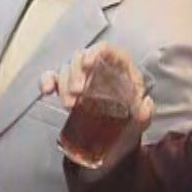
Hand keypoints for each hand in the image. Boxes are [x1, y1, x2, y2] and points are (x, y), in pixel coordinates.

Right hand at [38, 46, 154, 175]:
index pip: (107, 51)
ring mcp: (81, 78)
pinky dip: (46, 81)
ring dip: (63, 84)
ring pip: (66, 69)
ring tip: (68, 105)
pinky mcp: (66, 89)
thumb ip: (145, 113)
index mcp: (119, 68)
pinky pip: (53, 78)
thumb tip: (143, 105)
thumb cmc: (131, 122)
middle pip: (81, 58)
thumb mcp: (141, 119)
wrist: (117, 140)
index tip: (88, 63)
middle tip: (77, 93)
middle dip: (76, 73)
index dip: (96, 52)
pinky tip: (46, 91)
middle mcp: (98, 69)